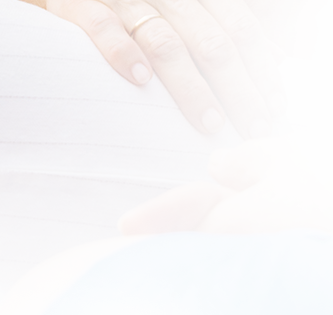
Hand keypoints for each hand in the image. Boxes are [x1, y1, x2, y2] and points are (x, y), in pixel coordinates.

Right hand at [11, 0, 285, 140]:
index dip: (263, 73)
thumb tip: (279, 57)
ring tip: (210, 123)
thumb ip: (227, 12)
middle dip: (238, 93)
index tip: (276, 109)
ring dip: (193, 90)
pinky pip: (107, 32)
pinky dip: (125, 57)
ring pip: (168, 45)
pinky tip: (142, 82)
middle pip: (212, 42)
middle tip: (252, 130)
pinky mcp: (82, 2)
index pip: (242, 26)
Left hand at [119, 132, 332, 235]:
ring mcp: (269, 254)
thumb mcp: (285, 158)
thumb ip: (243, 162)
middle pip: (198, 237)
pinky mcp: (287, 254)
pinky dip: (230, 240)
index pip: (186, 213)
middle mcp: (250, 244)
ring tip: (169, 239)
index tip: (126, 226)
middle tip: (137, 235)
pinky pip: (249, 248)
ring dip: (199, 237)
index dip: (155, 218)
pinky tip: (224, 230)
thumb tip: (218, 168)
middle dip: (170, 235)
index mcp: (240, 221)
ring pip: (222, 244)